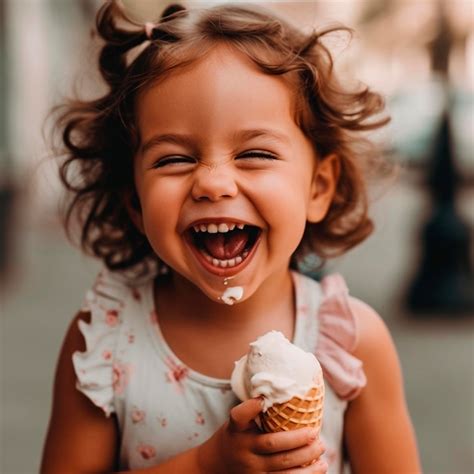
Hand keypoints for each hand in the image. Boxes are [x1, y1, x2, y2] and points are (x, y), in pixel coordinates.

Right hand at [197, 398, 326, 472]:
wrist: (216, 465)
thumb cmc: (235, 437)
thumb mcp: (237, 422)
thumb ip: (252, 411)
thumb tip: (282, 391)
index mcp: (236, 430)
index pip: (239, 416)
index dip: (250, 407)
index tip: (262, 399)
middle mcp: (243, 451)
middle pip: (273, 445)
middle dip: (298, 439)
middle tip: (316, 433)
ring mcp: (252, 472)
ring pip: (283, 469)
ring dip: (306, 460)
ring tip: (321, 450)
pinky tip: (318, 468)